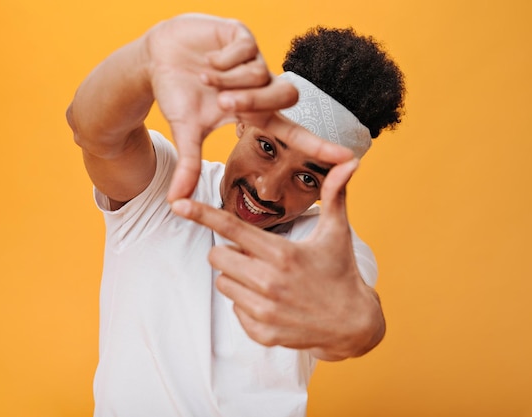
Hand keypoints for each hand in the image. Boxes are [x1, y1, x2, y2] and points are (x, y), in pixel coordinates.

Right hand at [145, 14, 353, 200]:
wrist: (157, 58)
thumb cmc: (178, 94)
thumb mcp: (187, 131)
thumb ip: (189, 165)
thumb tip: (176, 203)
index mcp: (255, 113)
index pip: (294, 132)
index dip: (319, 146)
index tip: (348, 160)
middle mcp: (262, 87)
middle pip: (286, 95)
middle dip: (252, 100)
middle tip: (221, 100)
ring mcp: (255, 60)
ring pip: (261, 73)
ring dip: (229, 79)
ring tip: (204, 77)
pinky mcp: (244, 35)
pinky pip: (246, 49)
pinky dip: (222, 60)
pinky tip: (208, 60)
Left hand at [171, 158, 384, 359]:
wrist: (352, 325)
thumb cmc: (341, 272)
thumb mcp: (338, 233)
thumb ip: (335, 195)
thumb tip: (349, 163)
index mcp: (282, 254)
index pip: (232, 228)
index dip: (202, 214)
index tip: (179, 204)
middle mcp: (269, 283)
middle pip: (217, 256)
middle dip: (229, 251)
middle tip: (254, 254)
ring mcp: (264, 311)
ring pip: (223, 282)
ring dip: (237, 276)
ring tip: (266, 278)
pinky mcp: (262, 332)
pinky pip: (234, 309)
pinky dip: (246, 302)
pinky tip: (272, 301)